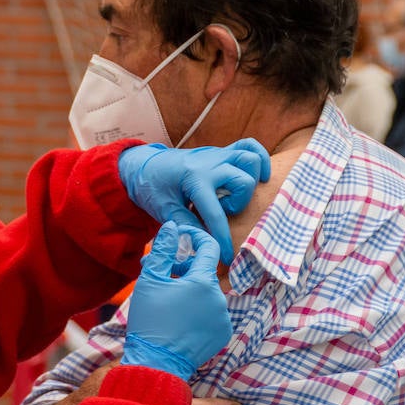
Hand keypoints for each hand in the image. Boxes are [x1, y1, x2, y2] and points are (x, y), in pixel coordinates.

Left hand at [119, 138, 269, 257]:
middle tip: (221, 211)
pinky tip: (259, 176)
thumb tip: (206, 243)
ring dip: (250, 181)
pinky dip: (260, 158)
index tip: (228, 258)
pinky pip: (249, 145)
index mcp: (193, 178)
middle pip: (243, 181)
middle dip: (237, 204)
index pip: (216, 213)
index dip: (223, 239)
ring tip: (236, 196)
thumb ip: (186, 226)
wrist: (144, 165)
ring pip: (250, 159)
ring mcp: (217, 154)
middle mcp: (209, 163)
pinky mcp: (221, 152)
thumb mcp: (164, 210)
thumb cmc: (152, 188)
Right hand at [123, 221, 231, 380]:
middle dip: (184, 268)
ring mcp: (223, 318)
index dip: (196, 237)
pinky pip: (212, 312)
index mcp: (203, 282)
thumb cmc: (150, 321)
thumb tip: (172, 226)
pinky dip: (198, 309)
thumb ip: (163, 250)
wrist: (156, 363)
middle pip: (204, 272)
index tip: (183, 236)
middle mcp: (219, 299)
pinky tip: (179, 317)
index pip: (209, 247)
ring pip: (207, 293)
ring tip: (167, 297)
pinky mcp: (222, 334)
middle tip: (161, 272)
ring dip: (190, 289)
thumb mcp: (150, 280)